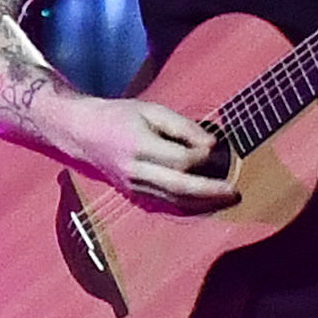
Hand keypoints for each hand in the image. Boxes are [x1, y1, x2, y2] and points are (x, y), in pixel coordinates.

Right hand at [65, 96, 236, 206]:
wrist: (82, 134)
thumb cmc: (118, 117)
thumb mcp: (150, 110)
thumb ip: (182, 127)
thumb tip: (212, 145)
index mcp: (139, 147)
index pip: (180, 160)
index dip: (203, 157)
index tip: (216, 148)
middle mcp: (135, 172)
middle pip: (180, 188)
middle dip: (211, 192)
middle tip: (235, 192)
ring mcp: (133, 188)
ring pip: (174, 202)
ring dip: (203, 204)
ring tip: (227, 200)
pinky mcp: (133, 196)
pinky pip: (165, 206)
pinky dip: (187, 207)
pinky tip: (205, 205)